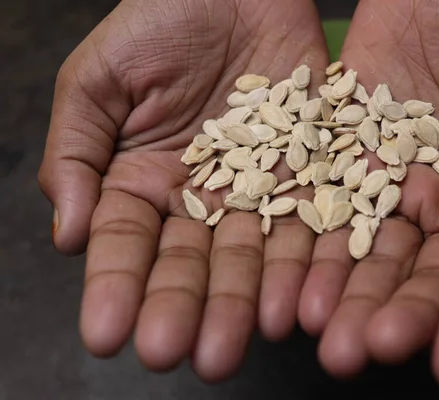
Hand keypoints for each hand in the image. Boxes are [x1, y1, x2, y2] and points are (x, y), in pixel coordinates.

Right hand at [38, 0, 327, 381]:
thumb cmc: (158, 22)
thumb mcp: (99, 80)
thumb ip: (75, 154)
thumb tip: (67, 236)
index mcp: (142, 182)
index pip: (125, 245)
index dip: (114, 288)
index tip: (107, 335)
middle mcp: (201, 199)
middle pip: (193, 263)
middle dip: (184, 308)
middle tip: (179, 355)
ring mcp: (259, 190)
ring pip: (253, 255)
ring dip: (246, 301)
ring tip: (238, 343)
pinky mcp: (311, 172)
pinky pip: (311, 221)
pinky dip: (305, 261)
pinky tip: (297, 300)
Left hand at [297, 0, 438, 389]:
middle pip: (419, 273)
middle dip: (394, 314)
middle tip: (362, 354)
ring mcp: (388, 188)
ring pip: (364, 253)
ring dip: (343, 296)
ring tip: (323, 337)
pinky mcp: (339, 165)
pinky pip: (320, 209)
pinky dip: (307, 246)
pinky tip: (290, 283)